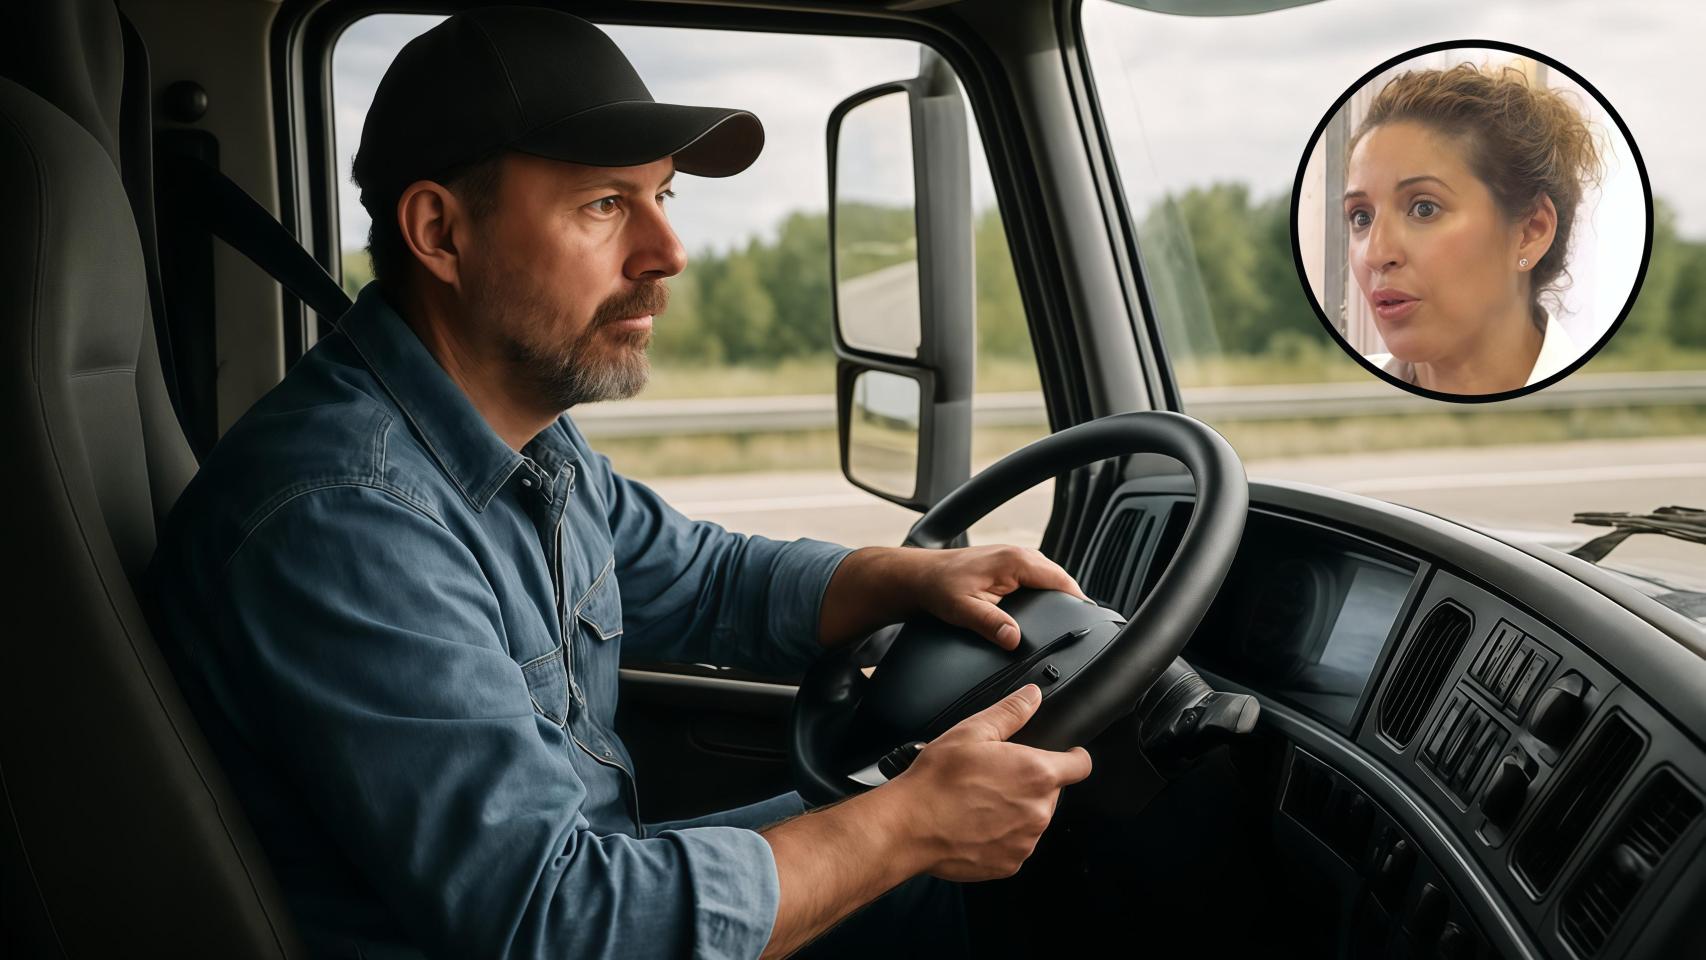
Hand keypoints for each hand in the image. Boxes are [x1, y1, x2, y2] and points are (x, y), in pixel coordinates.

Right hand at [887, 684, 1092, 881]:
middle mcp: (1039, 811)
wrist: (910, 826)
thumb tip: (1032, 696)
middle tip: (996, 777)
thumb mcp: (973, 732)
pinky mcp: (1010, 864)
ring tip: (981, 802)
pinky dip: (1002, 836)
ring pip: (1033, 819)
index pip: (1080, 765)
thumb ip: (1011, 712)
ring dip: (1017, 810)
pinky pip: (1016, 844)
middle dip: (1031, 783)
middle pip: (1051, 792)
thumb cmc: (938, 779)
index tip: (1065, 755)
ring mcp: (1026, 841)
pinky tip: (975, 824)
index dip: (1073, 756)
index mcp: (1037, 773)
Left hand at [908, 545, 1087, 651]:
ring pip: (1047, 575)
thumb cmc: (938, 587)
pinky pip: (1036, 576)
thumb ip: (990, 624)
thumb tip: (1014, 639)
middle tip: (1082, 623)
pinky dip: (1044, 590)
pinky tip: (1044, 607)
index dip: (1077, 599)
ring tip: (1069, 616)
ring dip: (1057, 593)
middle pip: (1058, 577)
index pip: (1059, 579)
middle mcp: (1018, 554)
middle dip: (1071, 597)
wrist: (919, 576)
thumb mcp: (964, 609)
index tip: (1089, 618)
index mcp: (1015, 561)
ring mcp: (1013, 557)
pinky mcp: (1007, 564)